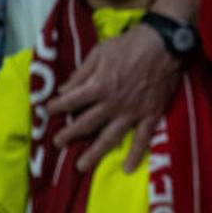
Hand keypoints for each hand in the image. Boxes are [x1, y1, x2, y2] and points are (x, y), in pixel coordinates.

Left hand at [46, 23, 179, 173]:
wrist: (163, 45)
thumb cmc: (129, 45)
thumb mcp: (100, 52)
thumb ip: (81, 73)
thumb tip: (63, 90)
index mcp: (98, 87)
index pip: (71, 101)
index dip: (56, 107)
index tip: (47, 112)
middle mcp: (112, 104)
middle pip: (86, 123)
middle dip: (69, 134)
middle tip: (58, 144)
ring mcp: (132, 112)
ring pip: (110, 137)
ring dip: (94, 152)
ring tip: (81, 165)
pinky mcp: (150, 115)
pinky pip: (142, 138)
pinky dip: (135, 154)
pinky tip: (127, 168)